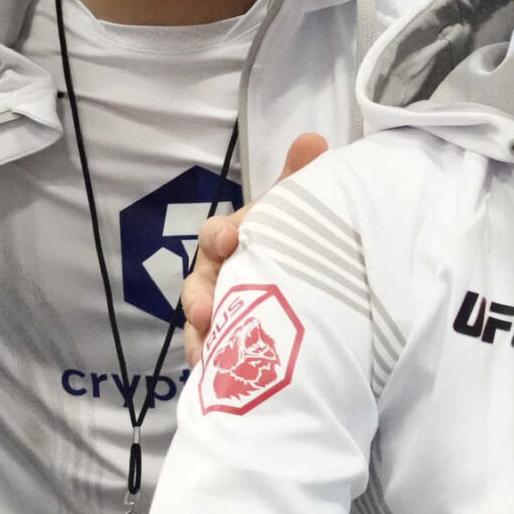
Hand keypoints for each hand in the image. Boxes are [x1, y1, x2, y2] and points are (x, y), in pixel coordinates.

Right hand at [182, 133, 328, 360]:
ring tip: (205, 353)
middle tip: (204, 311)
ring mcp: (219, 307)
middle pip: (199, 284)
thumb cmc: (285, 237)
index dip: (220, 237)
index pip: (217, 233)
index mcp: (232, 239)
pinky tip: (212, 374)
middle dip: (199, 297)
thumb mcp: (291, 210)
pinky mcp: (226, 338)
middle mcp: (219, 273)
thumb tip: (313, 140)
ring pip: (202, 322)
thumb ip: (297, 179)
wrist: (299, 277)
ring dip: (201, 336)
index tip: (229, 241)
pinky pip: (213, 351)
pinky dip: (211, 361)